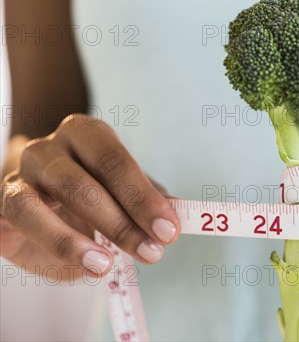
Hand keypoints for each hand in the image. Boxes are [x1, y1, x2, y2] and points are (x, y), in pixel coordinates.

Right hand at [1, 114, 180, 279]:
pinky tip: (85, 265)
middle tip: (153, 252)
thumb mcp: (121, 193)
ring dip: (84, 237)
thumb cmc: (86, 193)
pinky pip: (24, 219)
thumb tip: (178, 212)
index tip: (169, 230)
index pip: (117, 162)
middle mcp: (51, 148)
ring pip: (51, 200)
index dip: (144, 197)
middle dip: (124, 221)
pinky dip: (57, 245)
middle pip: (86, 180)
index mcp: (87, 135)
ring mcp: (21, 173)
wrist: (33, 201)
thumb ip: (146, 199)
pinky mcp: (2, 202)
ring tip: (109, 265)